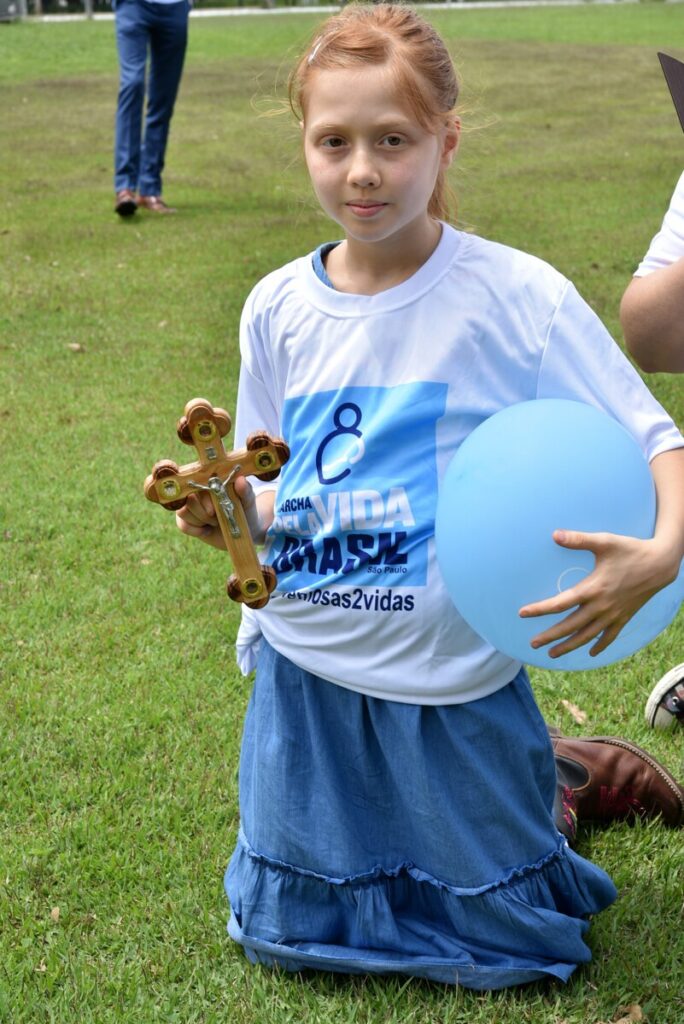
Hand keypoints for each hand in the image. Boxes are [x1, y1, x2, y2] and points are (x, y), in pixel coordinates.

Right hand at [175, 476, 263, 550]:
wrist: (243, 531)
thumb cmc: (245, 511)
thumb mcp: (248, 501)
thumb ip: (245, 491)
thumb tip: (240, 479)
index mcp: (210, 482)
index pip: (197, 484)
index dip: (204, 499)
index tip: (214, 510)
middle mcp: (197, 491)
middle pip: (188, 499)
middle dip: (204, 513)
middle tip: (218, 517)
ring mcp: (190, 506)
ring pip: (183, 512)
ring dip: (200, 520)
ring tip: (214, 522)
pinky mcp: (186, 521)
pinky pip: (182, 525)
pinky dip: (196, 530)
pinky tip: (207, 530)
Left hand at [518, 529, 679, 658]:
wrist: (660, 564)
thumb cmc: (630, 549)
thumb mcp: (605, 541)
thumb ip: (579, 540)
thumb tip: (555, 535)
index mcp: (593, 588)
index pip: (560, 603)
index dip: (540, 609)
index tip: (522, 613)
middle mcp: (601, 606)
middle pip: (571, 626)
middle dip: (550, 635)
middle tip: (532, 643)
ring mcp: (613, 614)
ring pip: (587, 636)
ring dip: (569, 646)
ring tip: (552, 654)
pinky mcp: (624, 617)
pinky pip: (610, 636)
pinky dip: (600, 645)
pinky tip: (591, 653)